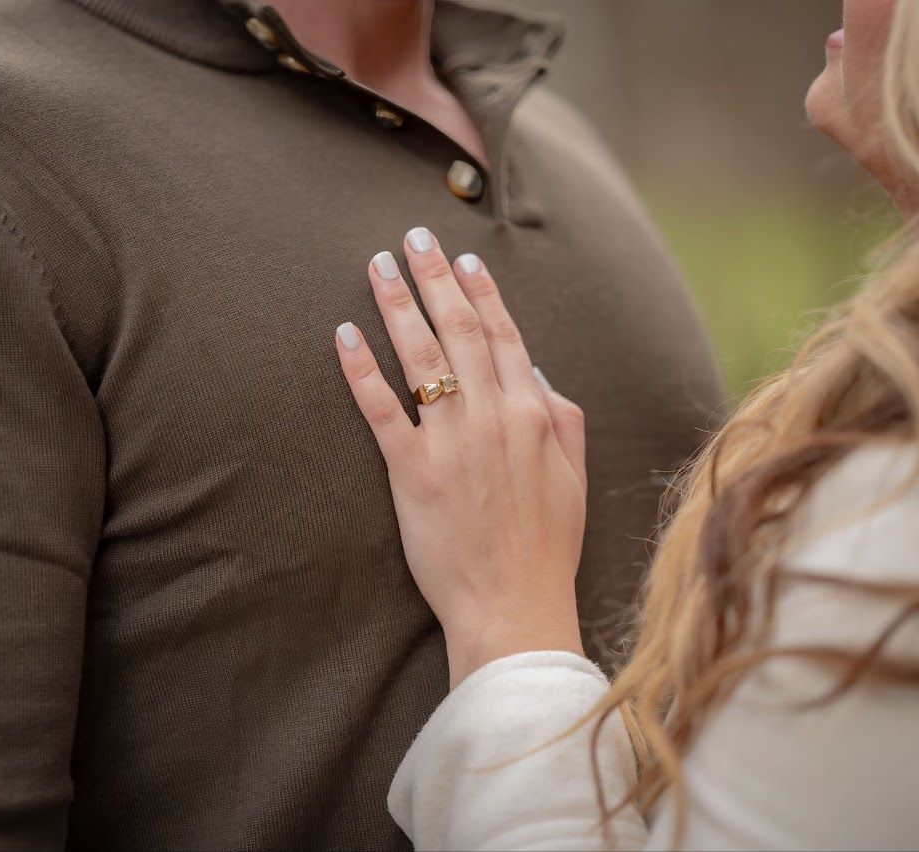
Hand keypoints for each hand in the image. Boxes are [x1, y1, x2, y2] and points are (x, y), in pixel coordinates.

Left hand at [334, 227, 587, 687]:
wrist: (516, 606)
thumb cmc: (546, 547)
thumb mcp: (573, 476)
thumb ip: (561, 416)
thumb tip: (533, 371)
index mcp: (534, 414)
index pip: (504, 336)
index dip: (481, 292)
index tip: (463, 259)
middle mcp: (493, 417)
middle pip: (459, 330)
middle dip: (435, 278)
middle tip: (413, 237)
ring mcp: (451, 443)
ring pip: (421, 356)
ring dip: (397, 304)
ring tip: (378, 266)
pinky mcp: (413, 473)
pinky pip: (381, 409)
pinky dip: (361, 368)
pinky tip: (344, 334)